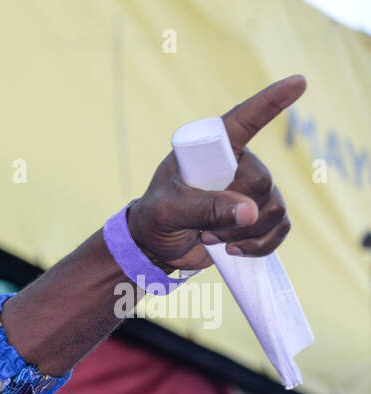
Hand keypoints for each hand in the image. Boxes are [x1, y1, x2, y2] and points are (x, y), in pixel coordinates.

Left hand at [126, 74, 306, 271]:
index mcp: (214, 150)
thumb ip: (205, 208)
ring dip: (242, 233)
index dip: (272, 101)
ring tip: (210, 237)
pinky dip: (259, 246)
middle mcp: (239, 165)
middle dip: (234, 211)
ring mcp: (252, 191)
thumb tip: (251, 212)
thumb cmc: (156, 217)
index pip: (246, 120)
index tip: (299, 82)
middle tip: (202, 227)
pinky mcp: (260, 217)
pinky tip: (234, 251)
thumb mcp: (169, 210)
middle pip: (262, 182)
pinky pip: (279, 229)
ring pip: (273, 209)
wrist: (157, 247)